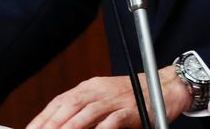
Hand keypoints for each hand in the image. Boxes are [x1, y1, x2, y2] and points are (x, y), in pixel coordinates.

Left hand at [26, 66, 190, 128]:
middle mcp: (99, 90)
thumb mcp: (105, 98)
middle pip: (68, 107)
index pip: (59, 101)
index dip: (43, 117)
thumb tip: (63, 124)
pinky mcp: (131, 109)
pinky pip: (113, 120)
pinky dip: (101, 128)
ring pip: (86, 113)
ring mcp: (115, 99)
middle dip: (50, 124)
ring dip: (68, 127)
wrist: (167, 86)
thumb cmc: (134, 96)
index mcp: (90, 87)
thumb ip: (86, 110)